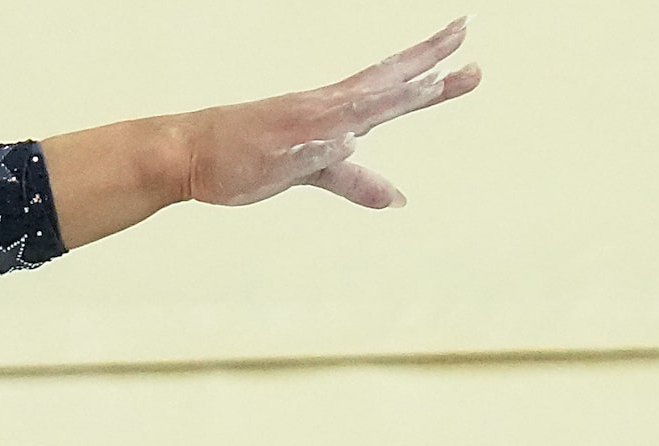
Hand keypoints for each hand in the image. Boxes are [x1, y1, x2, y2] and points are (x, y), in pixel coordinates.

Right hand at [180, 18, 481, 209]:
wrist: (191, 151)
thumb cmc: (249, 152)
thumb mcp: (313, 170)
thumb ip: (357, 182)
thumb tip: (398, 199)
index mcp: (332, 108)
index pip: (389, 78)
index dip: (428, 57)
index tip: (464, 33)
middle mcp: (323, 111)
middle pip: (383, 85)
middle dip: (425, 67)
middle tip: (466, 44)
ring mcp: (300, 132)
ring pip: (353, 112)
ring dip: (391, 99)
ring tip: (430, 85)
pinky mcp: (275, 159)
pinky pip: (304, 154)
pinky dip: (326, 148)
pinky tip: (347, 142)